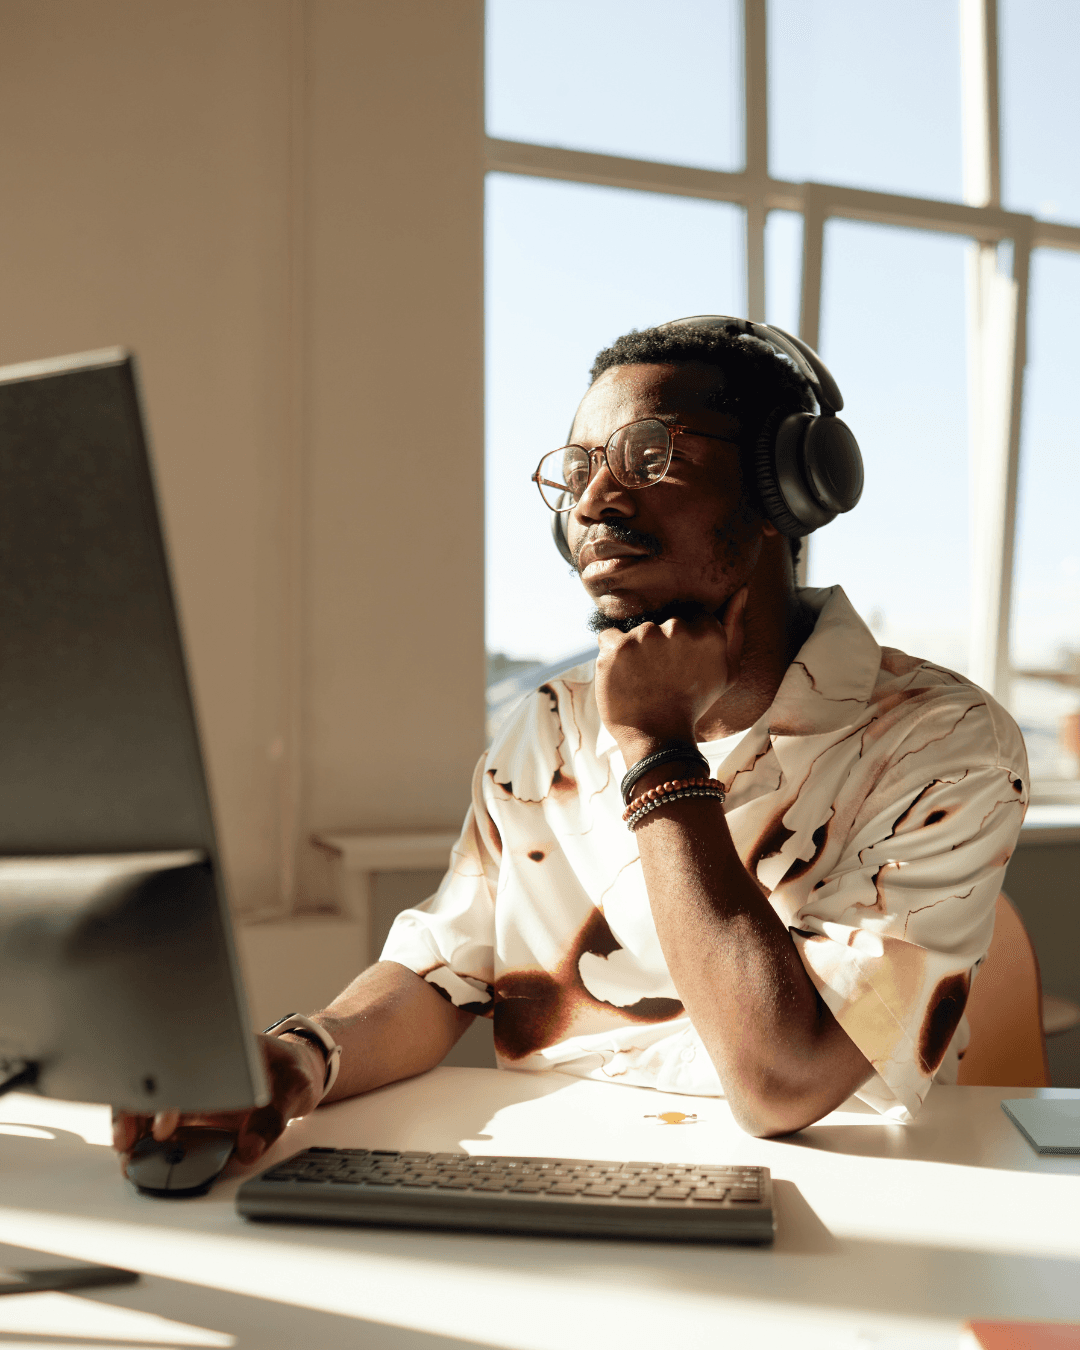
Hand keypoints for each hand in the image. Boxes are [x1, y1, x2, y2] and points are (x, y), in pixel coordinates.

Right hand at [112, 1033, 323, 1172]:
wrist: (293, 1071)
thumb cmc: (291, 1071)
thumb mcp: (295, 1088)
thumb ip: (273, 1119)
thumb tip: (248, 1148)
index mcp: (220, 1051)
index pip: (183, 1066)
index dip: (169, 1096)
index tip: (163, 1123)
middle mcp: (196, 1071)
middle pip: (151, 1085)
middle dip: (133, 1112)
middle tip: (127, 1141)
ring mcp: (188, 1093)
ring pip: (146, 1108)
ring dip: (131, 1130)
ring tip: (128, 1158)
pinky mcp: (187, 1115)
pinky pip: (157, 1127)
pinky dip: (143, 1142)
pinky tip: (138, 1157)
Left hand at [595, 587, 747, 758]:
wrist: (658, 738)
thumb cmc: (694, 703)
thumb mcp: (727, 670)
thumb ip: (735, 627)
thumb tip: (741, 589)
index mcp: (707, 632)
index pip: (688, 616)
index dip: (681, 641)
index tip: (680, 664)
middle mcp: (677, 628)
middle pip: (660, 621)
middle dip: (658, 644)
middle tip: (661, 675)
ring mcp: (644, 636)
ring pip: (635, 630)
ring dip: (635, 649)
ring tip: (643, 678)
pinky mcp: (616, 648)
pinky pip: (608, 636)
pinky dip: (611, 653)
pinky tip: (623, 676)